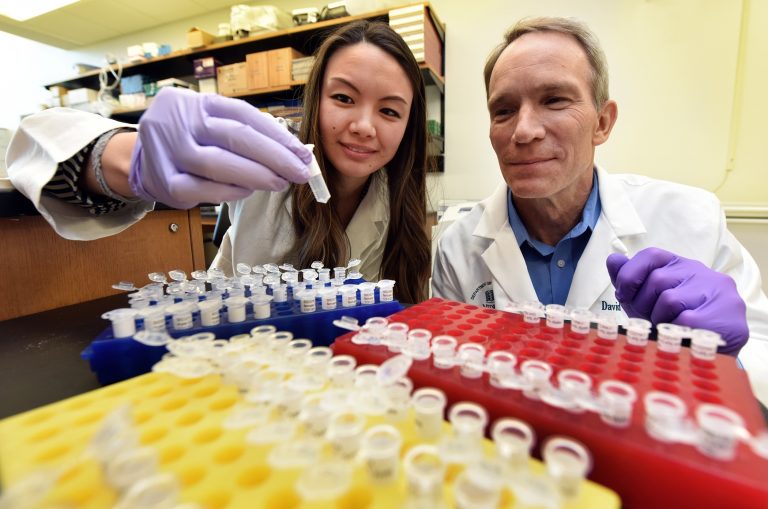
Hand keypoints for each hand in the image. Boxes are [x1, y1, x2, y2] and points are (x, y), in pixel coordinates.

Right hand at [128, 87, 311, 207]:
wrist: (139, 156)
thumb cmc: (188, 138)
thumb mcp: (210, 121)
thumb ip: (244, 132)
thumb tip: (292, 152)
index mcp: (198, 102)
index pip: (244, 115)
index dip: (277, 135)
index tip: (303, 153)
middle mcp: (181, 121)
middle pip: (235, 136)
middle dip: (274, 157)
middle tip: (300, 172)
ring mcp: (169, 150)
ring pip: (218, 164)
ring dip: (255, 176)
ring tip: (280, 183)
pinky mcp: (164, 181)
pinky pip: (202, 189)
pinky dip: (230, 192)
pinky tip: (248, 191)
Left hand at [606, 247, 747, 354]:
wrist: (709, 354)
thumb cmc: (672, 324)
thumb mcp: (644, 302)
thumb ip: (629, 281)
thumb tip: (613, 259)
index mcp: (680, 266)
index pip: (651, 255)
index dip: (631, 275)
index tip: (624, 295)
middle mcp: (701, 273)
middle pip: (658, 280)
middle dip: (644, 304)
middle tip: (650, 320)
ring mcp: (718, 292)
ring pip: (670, 300)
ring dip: (660, 320)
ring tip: (667, 328)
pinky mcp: (727, 316)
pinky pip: (686, 321)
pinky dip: (676, 332)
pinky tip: (682, 337)